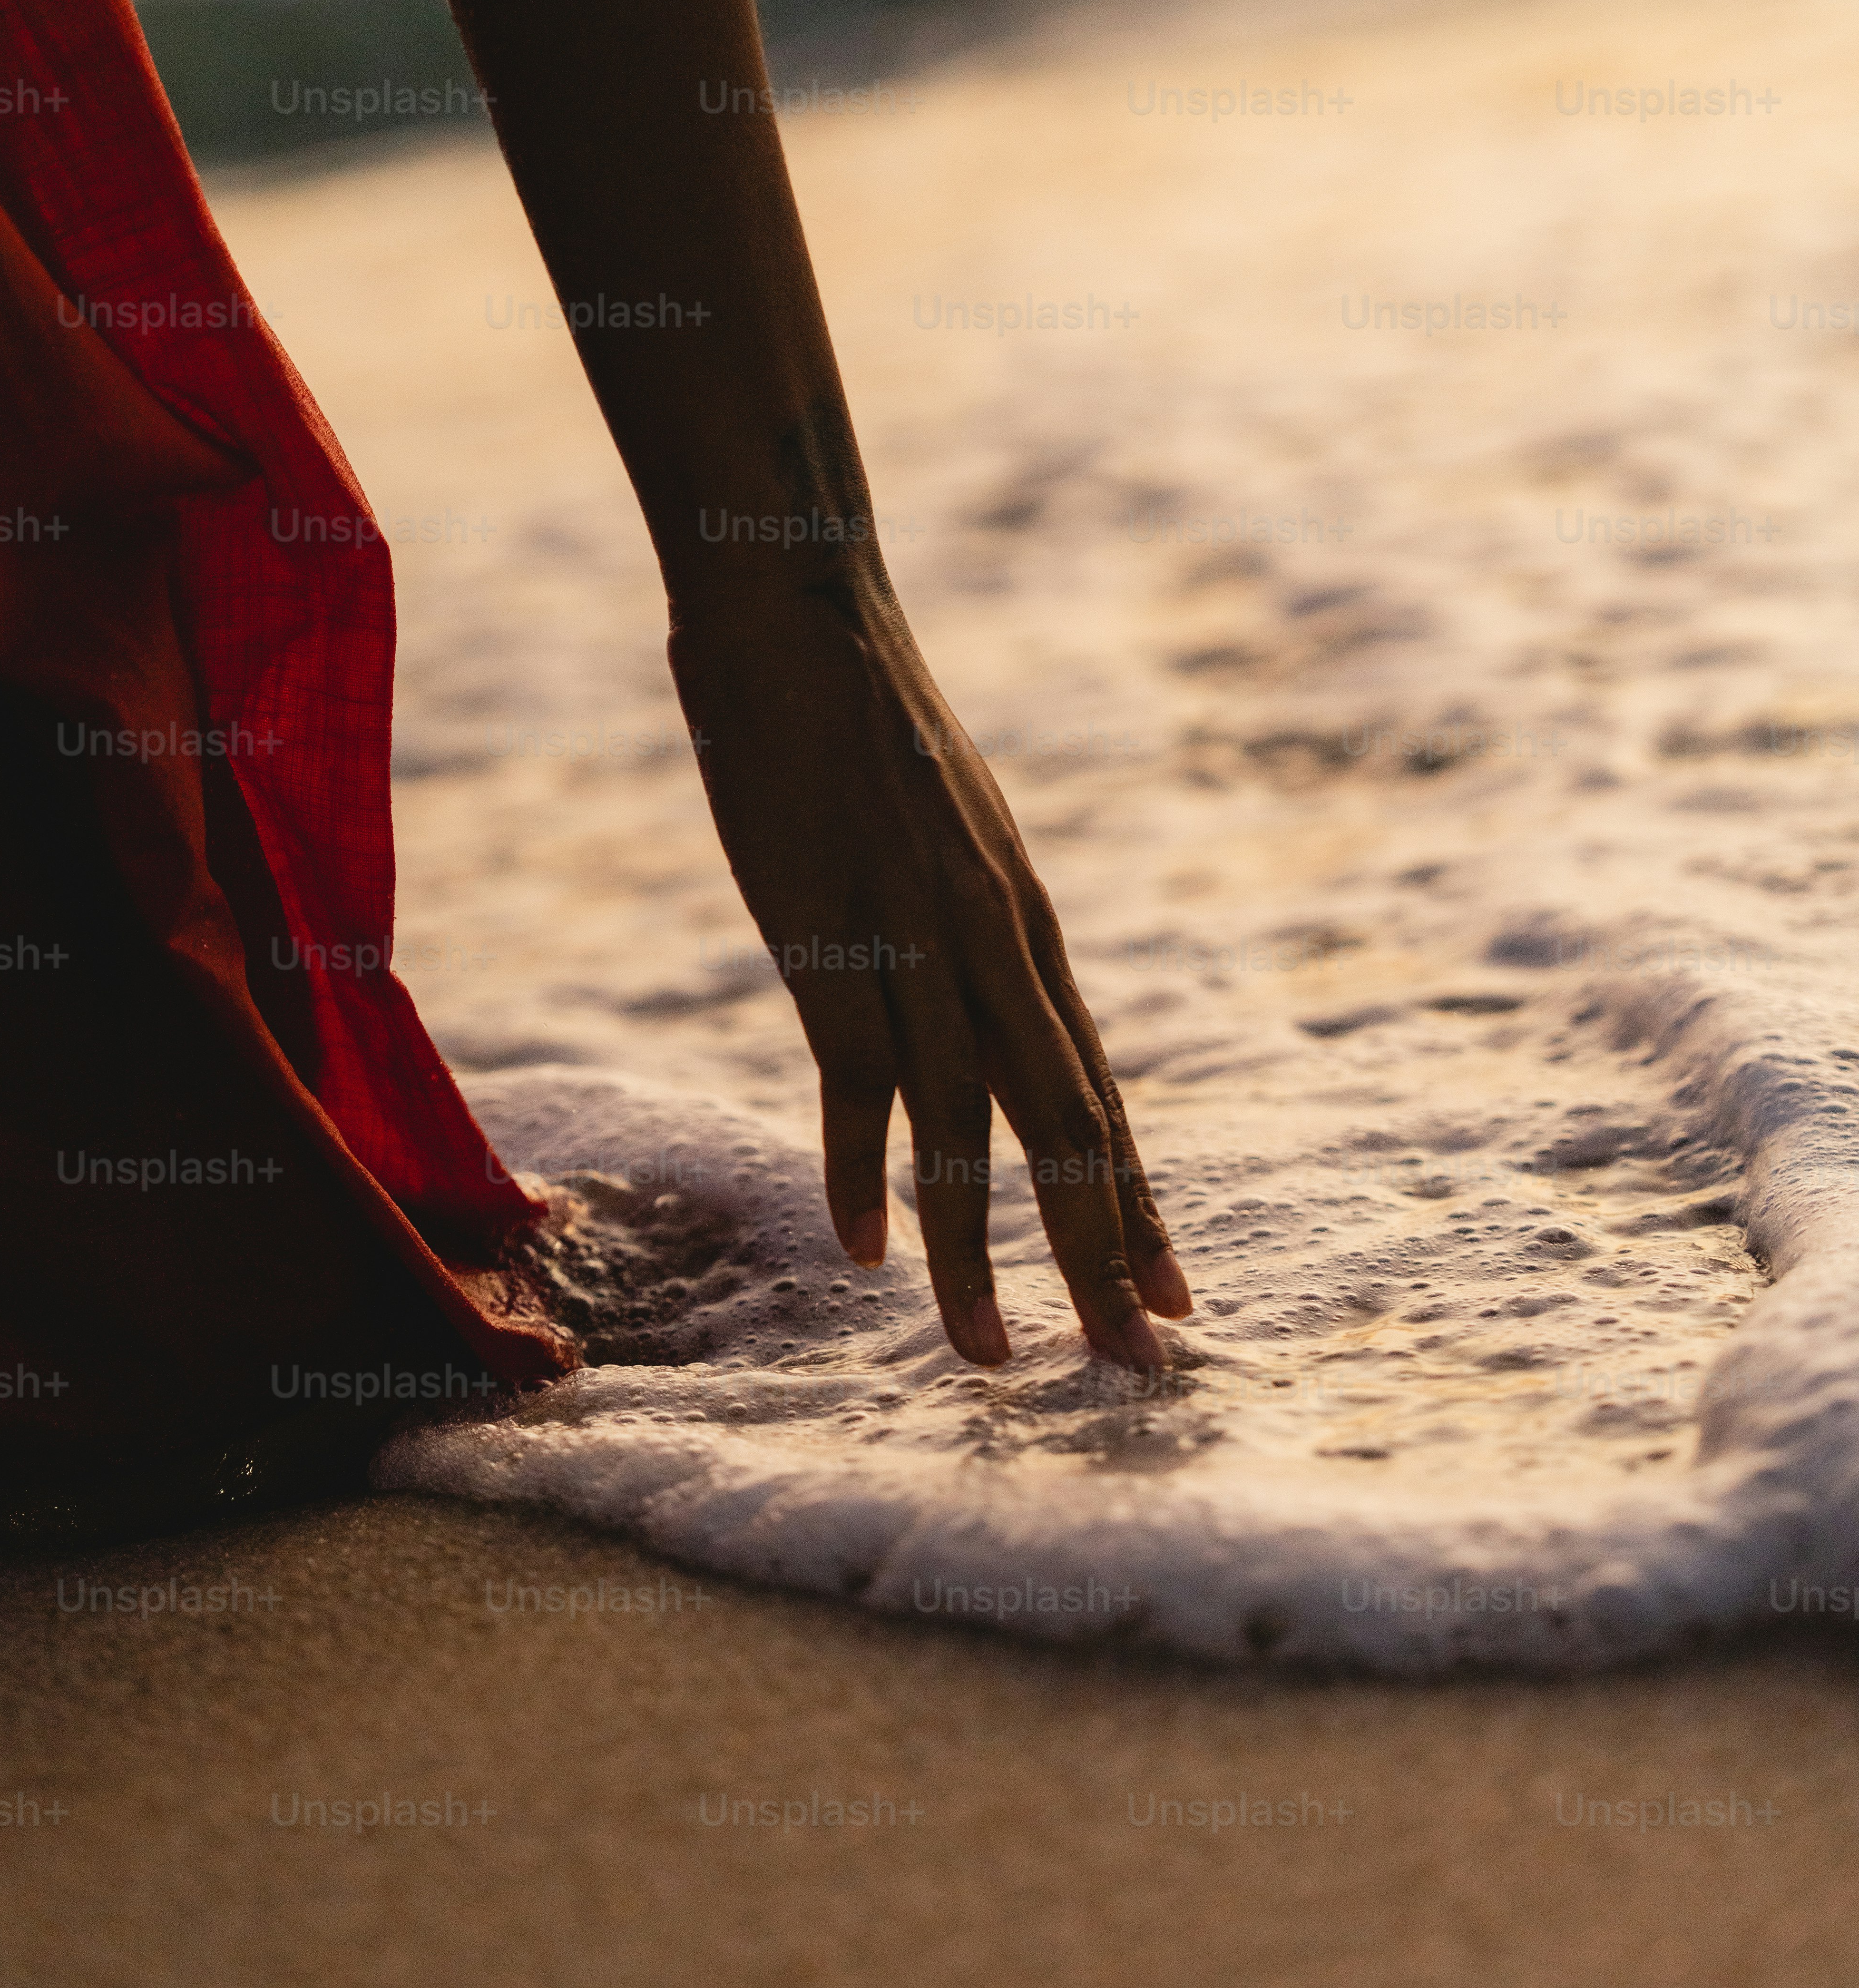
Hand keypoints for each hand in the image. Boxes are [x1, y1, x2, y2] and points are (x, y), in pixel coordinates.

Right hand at [666, 561, 1192, 1368]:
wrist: (806, 618)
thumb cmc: (867, 726)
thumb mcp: (949, 835)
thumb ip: (968, 924)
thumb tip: (980, 990)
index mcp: (1025, 929)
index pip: (1100, 1098)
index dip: (1142, 1207)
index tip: (1181, 1303)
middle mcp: (995, 949)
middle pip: (1067, 1131)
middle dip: (1106, 1257)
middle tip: (1142, 1369)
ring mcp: (914, 945)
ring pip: (967, 1126)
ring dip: (978, 1250)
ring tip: (995, 1356)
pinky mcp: (828, 935)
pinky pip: (856, 1075)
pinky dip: (859, 1166)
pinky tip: (867, 1252)